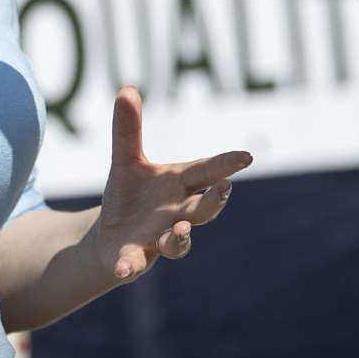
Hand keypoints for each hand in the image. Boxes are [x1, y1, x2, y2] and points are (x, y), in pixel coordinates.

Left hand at [94, 85, 251, 282]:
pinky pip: (136, 265)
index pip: (207, 172)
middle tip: (225, 189)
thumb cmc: (131, 194)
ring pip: (178, 242)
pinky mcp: (135, 259)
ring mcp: (159, 238)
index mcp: (179, 184)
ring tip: (179, 228)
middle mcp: (176, 213)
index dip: (227, 165)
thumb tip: (126, 88)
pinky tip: (124, 269)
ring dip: (181, 237)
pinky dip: (132, 267)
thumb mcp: (126, 160)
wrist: (111, 234)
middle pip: (202, 210)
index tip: (247, 157)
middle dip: (214, 201)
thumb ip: (128, 129)